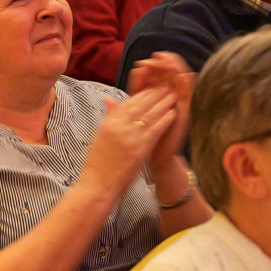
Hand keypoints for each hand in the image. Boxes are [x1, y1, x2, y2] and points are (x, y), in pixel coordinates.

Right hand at [79, 86, 177, 201]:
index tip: (152, 87)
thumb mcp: (99, 136)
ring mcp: (130, 136)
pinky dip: (165, 119)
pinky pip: (156, 128)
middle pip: (140, 104)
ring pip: (150, 114)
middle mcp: (119, 126)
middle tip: (166, 86)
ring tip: (172, 95)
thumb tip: (109, 99)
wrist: (98, 185)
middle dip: (154, 93)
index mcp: (109, 122)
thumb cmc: (98, 163)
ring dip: (163, 103)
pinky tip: (173, 113)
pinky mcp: (141, 147)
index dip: (142, 93)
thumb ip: (108, 117)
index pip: (128, 102)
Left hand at [127, 51, 194, 173]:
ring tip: (167, 59)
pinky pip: (188, 94)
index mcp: (154, 101)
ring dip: (175, 69)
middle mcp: (168, 101)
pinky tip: (182, 73)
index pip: (153, 80)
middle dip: (163, 64)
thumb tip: (107, 97)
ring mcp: (178, 105)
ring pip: (179, 81)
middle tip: (157, 55)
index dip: (149, 69)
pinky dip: (186, 83)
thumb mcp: (130, 123)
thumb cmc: (142, 141)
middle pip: (168, 76)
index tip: (141, 62)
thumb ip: (120, 109)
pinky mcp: (186, 112)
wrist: (157, 158)